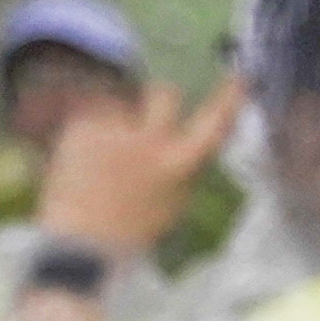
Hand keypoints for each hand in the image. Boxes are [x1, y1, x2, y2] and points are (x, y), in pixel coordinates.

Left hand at [32, 68, 240, 259]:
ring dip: (115, 120)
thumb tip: (187, 140)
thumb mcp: (176, 202)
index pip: (215, 122)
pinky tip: (80, 159)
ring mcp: (115, 132)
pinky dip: (85, 131)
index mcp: (181, 163)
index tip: (239, 76)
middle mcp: (152, 141)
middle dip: (158, 97)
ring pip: (120, 104)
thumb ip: (184, 167)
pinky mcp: (81, 128)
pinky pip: (88, 115)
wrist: (82, 243)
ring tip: (100, 155)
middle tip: (143, 115)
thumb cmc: (133, 230)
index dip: (229, 98)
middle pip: (165, 92)